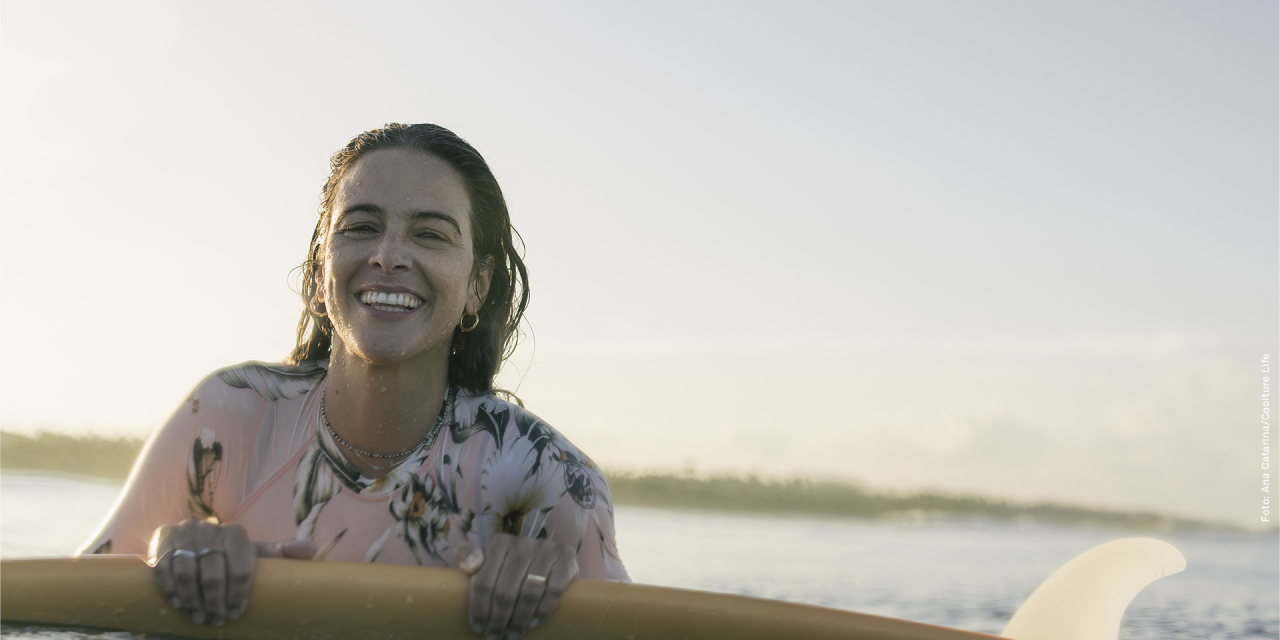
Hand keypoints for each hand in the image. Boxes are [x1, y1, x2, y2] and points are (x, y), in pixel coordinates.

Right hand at [149, 520, 316, 625]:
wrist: (192, 540)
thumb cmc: (230, 553)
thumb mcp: (253, 552)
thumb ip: (280, 553)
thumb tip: (311, 549)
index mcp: (236, 534)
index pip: (241, 567)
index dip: (239, 594)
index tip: (236, 613)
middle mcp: (209, 530)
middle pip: (213, 574)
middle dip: (216, 602)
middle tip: (217, 620)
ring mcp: (184, 535)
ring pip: (187, 574)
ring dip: (193, 601)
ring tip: (200, 617)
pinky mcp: (162, 543)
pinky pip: (163, 570)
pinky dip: (172, 590)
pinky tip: (179, 604)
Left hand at [454, 533, 577, 639]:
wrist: (548, 558)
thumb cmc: (509, 564)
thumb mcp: (487, 557)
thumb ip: (468, 555)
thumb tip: (470, 565)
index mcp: (499, 543)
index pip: (484, 581)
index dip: (479, 608)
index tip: (478, 627)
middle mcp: (522, 543)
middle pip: (505, 591)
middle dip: (498, 619)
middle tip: (495, 636)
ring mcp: (546, 549)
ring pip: (529, 594)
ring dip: (519, 620)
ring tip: (513, 635)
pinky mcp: (566, 558)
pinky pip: (553, 590)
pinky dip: (543, 610)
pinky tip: (534, 622)